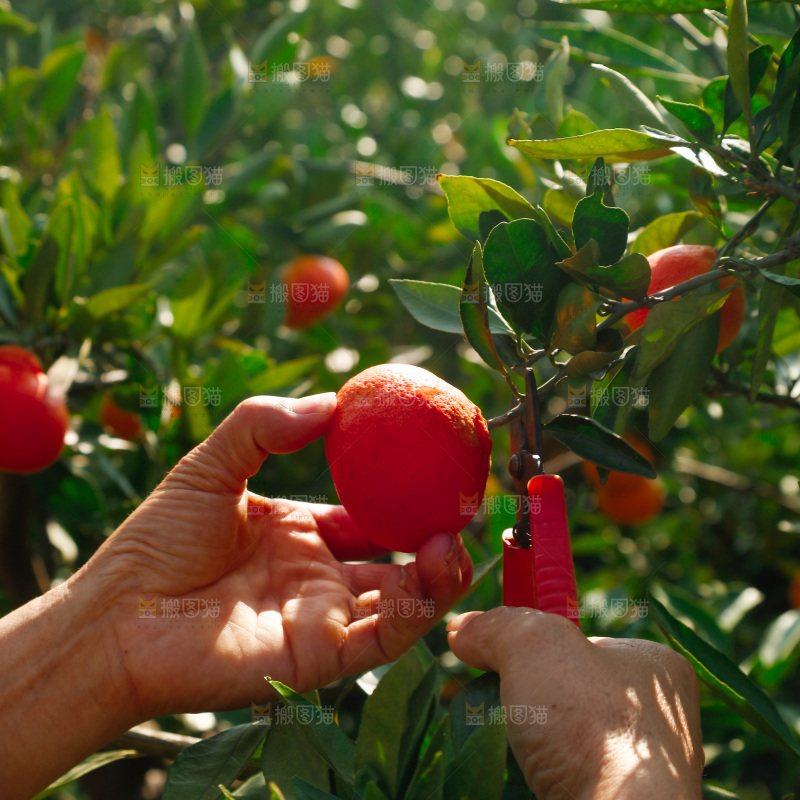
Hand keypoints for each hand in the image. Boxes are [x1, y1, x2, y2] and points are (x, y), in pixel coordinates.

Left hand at [87, 393, 472, 718]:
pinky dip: (416, 611)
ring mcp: (323, 618)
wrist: (117, 616)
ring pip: (401, 602)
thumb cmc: (157, 540)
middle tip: (467, 509)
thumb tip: (330, 400)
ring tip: (457, 542)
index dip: (406, 499)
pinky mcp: (319, 657)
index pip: (369, 517)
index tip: (439, 470)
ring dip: (439, 577)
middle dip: (437, 541)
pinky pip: (382, 637)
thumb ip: (263, 426)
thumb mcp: (212, 466)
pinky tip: (432, 575)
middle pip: (398, 561)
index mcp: (301, 533)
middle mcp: (320, 577)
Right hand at [447, 607, 702, 799]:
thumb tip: (462, 629)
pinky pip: (566, 775)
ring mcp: (639, 768)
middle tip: (503, 701)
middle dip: (529, 694)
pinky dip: (537, 773)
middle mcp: (657, 716)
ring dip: (529, 738)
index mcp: (655, 665)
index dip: (542, 644)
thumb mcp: (533, 643)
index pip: (585, 639)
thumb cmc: (590, 722)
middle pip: (569, 688)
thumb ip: (496, 625)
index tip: (507, 656)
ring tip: (509, 743)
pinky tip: (523, 774)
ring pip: (564, 738)